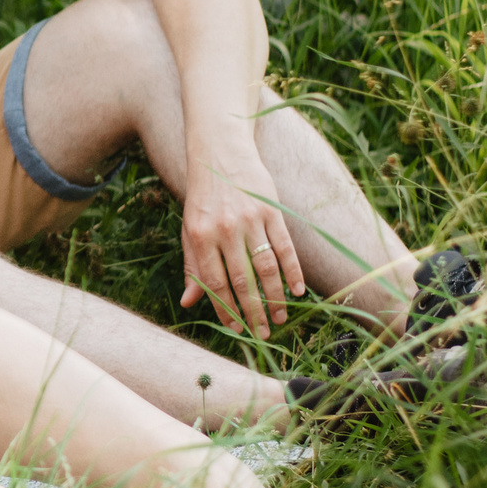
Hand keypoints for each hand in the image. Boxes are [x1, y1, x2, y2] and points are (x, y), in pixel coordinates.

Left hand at [175, 145, 305, 339]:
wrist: (221, 152)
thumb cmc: (203, 198)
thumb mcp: (190, 229)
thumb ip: (191, 265)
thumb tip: (189, 303)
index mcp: (200, 236)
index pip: (214, 283)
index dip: (226, 310)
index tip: (236, 330)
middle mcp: (225, 229)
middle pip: (241, 280)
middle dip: (253, 312)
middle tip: (263, 334)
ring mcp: (250, 219)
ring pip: (265, 268)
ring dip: (275, 297)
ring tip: (280, 318)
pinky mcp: (272, 211)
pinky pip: (285, 247)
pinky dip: (293, 271)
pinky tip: (297, 290)